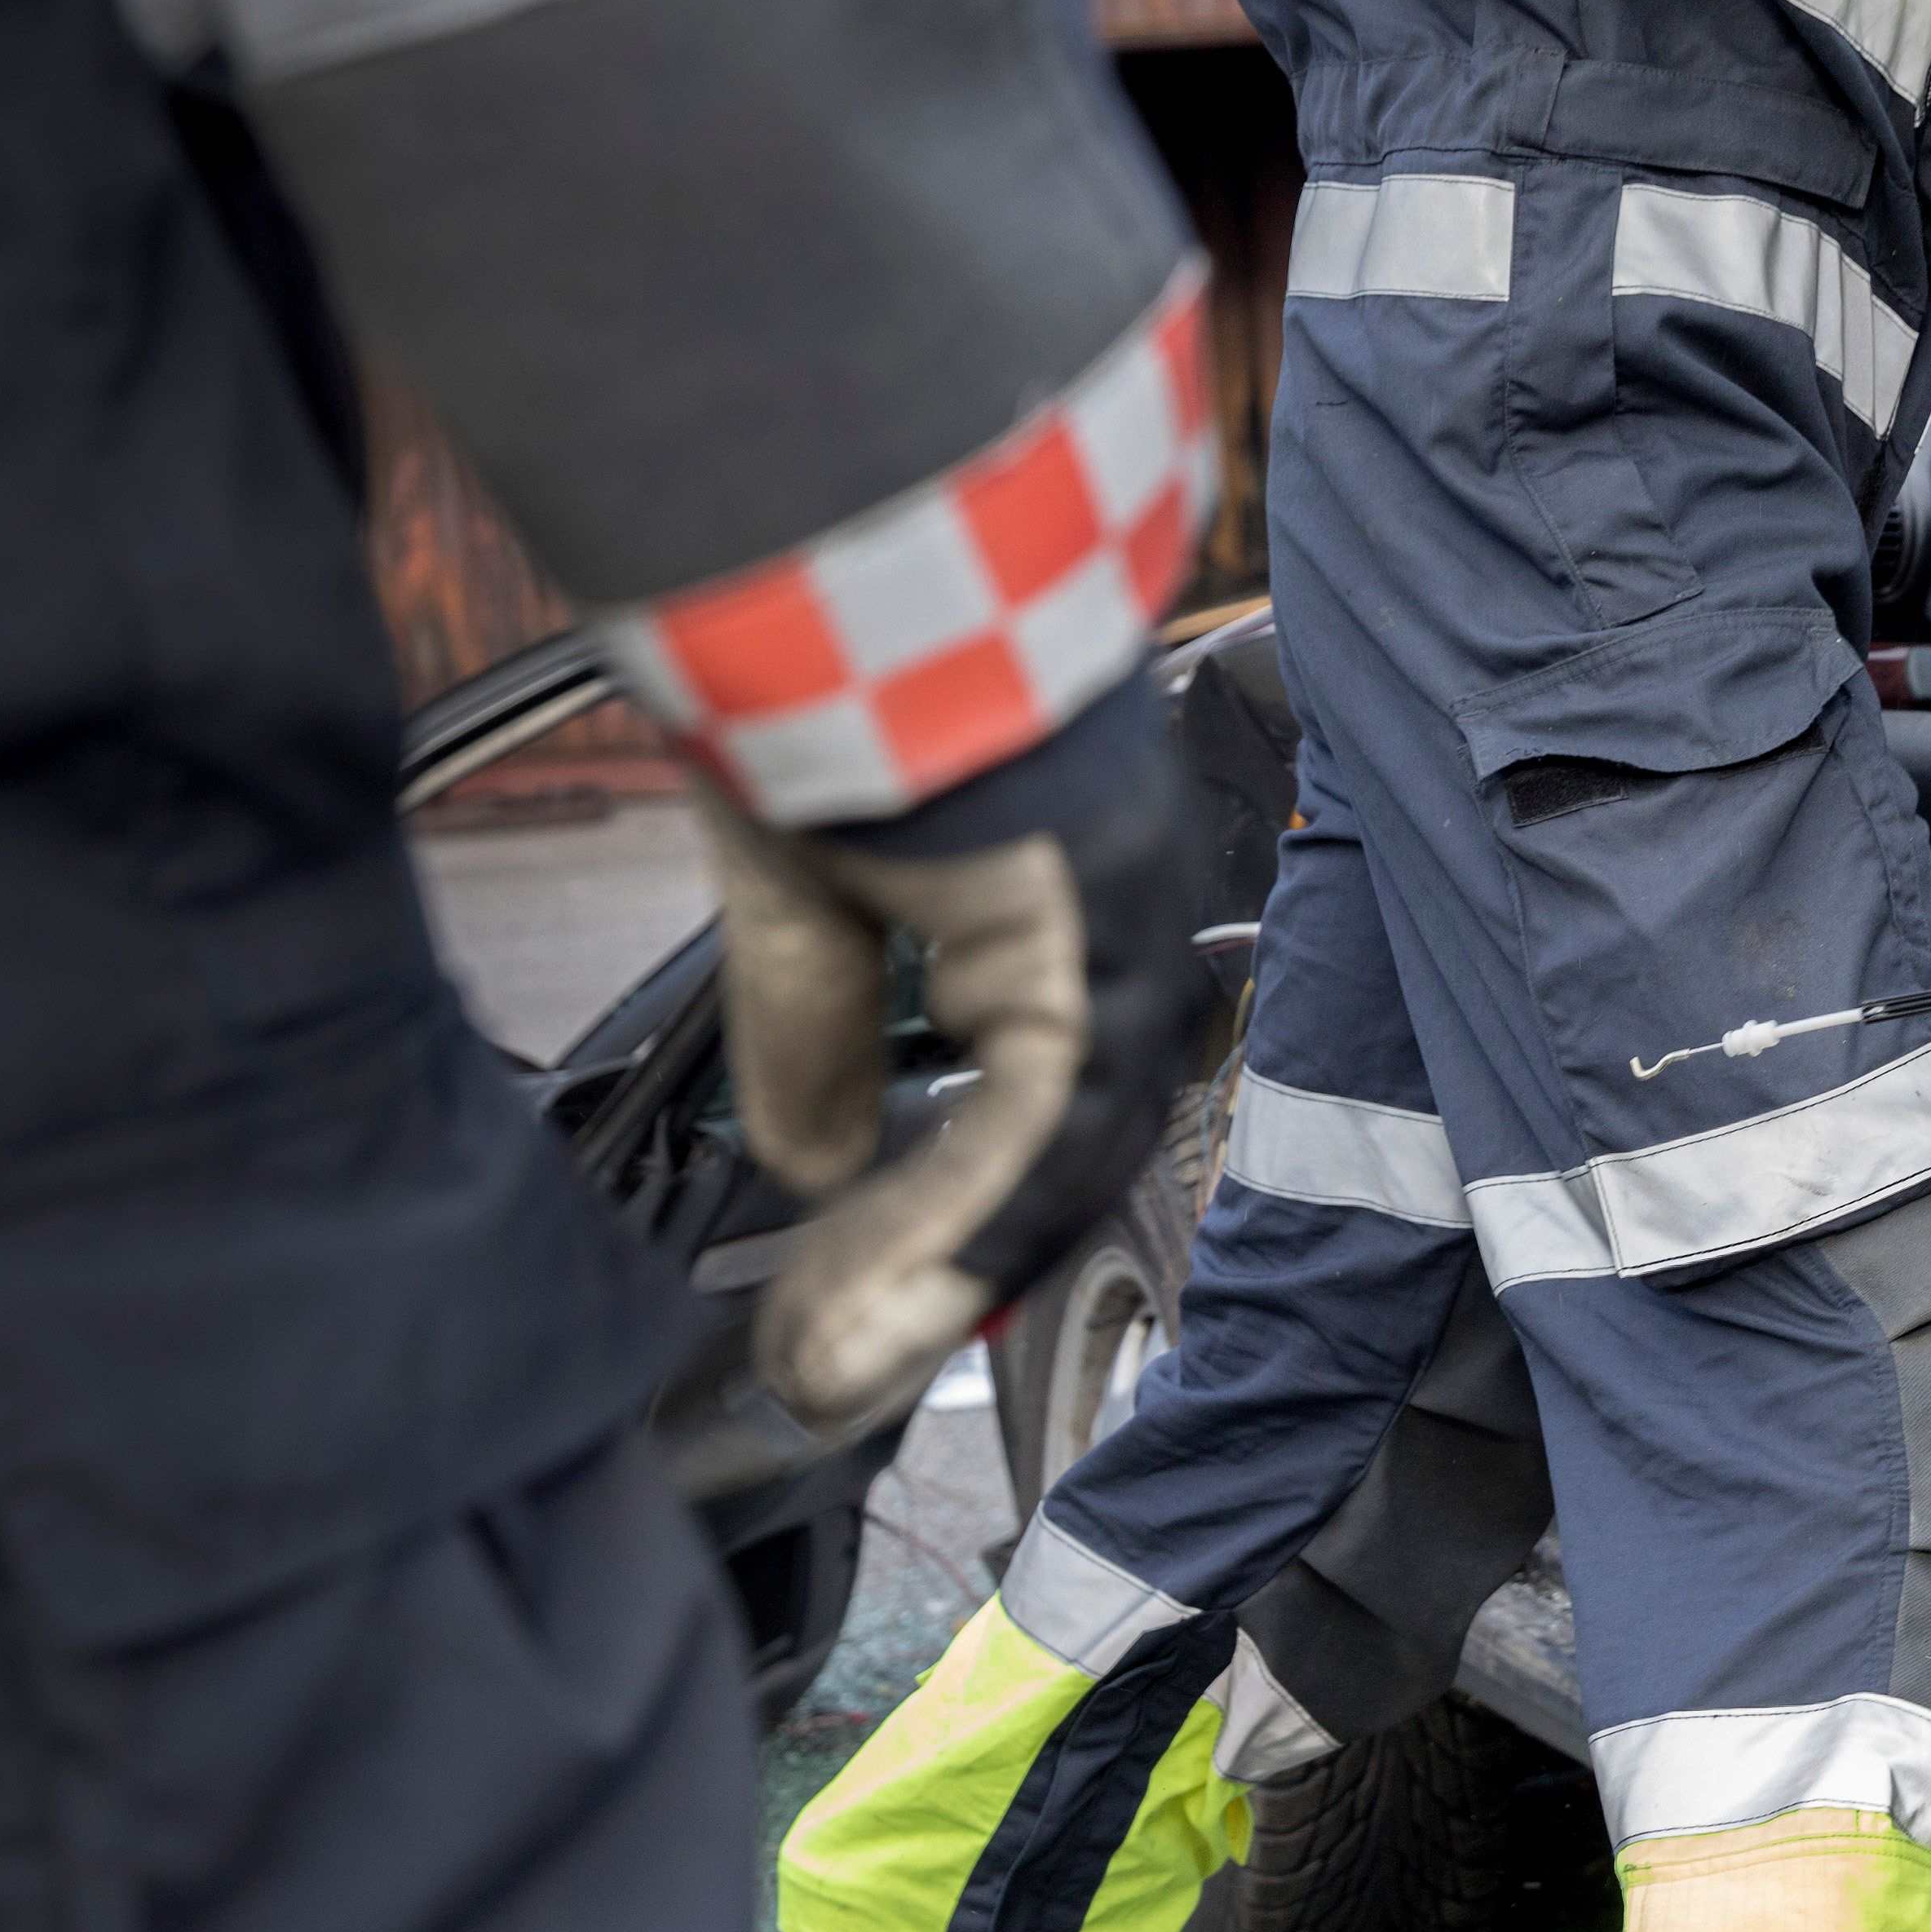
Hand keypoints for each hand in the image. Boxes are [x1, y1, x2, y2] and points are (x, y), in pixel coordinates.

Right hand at [689, 700, 1210, 1438]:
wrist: (856, 565)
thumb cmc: (830, 683)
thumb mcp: (806, 893)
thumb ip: (822, 1032)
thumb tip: (821, 1159)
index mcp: (1062, 898)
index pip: (1044, 1097)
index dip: (956, 1209)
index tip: (865, 1304)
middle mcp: (1120, 916)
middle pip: (1062, 1145)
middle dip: (942, 1269)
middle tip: (831, 1366)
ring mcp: (1124, 925)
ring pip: (1058, 1153)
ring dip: (934, 1268)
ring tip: (829, 1359)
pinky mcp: (1094, 939)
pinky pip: (1041, 1122)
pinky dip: (950, 1218)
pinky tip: (868, 1289)